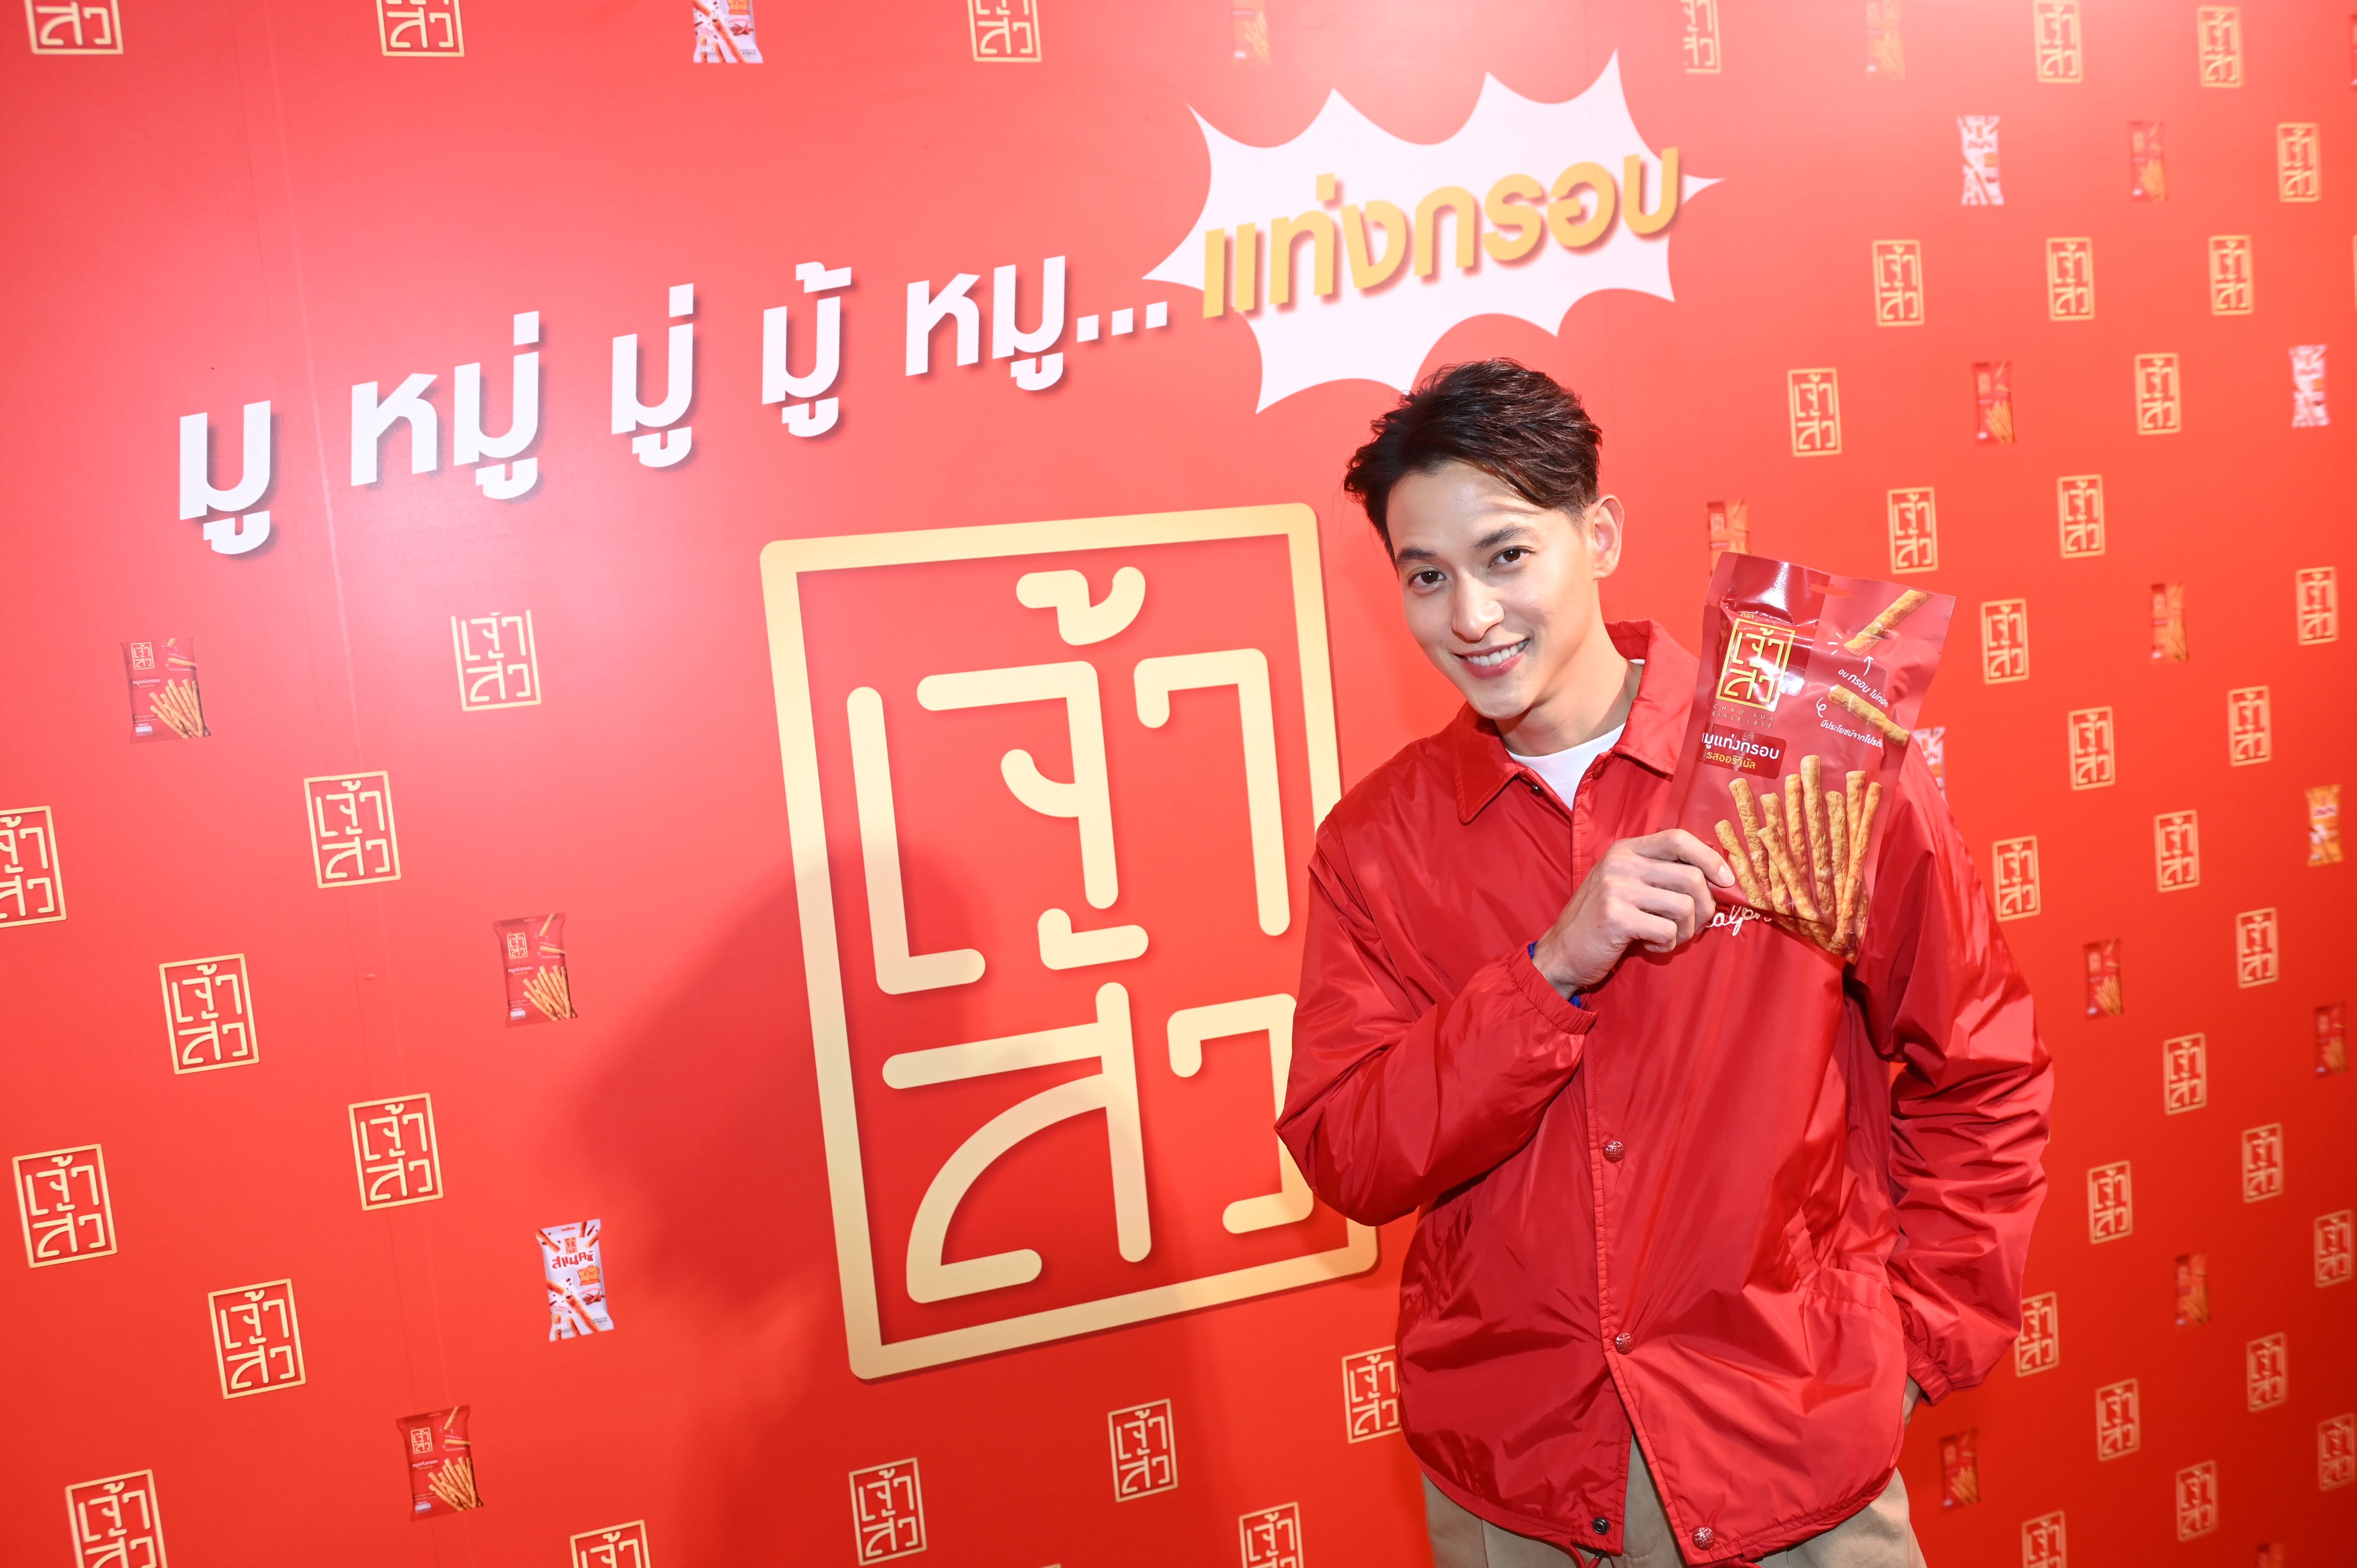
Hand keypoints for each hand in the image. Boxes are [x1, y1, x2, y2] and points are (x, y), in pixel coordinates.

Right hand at [1532, 829, 1734, 995]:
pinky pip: (1667, 931)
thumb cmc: (1602, 923)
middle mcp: (1620, 863)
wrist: (1561, 953)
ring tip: (1666, 938)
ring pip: (1685, 906)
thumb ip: (1662, 876)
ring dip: (1685, 931)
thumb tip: (1718, 878)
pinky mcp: (1616, 917)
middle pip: (1691, 876)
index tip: (1726, 881)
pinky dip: (1666, 945)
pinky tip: (1648, 946)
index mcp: (1625, 850)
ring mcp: (1616, 888)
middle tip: (1691, 926)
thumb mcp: (1627, 887)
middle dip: (1704, 908)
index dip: (1710, 858)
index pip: (1678, 838)